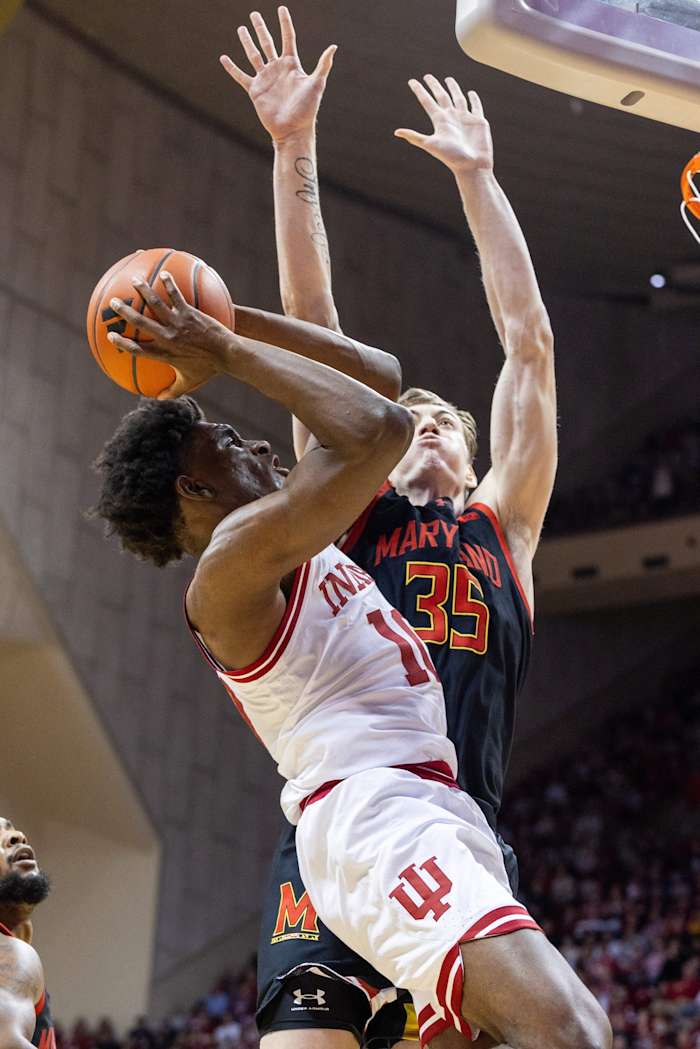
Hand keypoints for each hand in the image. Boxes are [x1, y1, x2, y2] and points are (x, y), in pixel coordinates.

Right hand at [108, 273, 236, 398]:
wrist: (228, 355)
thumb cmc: (208, 369)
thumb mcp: (188, 383)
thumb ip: (171, 391)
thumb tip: (158, 399)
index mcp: (165, 354)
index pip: (138, 350)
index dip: (123, 344)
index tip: (111, 336)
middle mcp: (169, 338)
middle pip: (141, 323)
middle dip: (125, 312)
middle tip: (113, 302)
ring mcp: (179, 324)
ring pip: (157, 304)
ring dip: (144, 291)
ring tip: (135, 281)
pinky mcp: (190, 313)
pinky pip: (177, 296)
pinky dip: (170, 285)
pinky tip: (164, 274)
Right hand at [220, 6, 336, 143]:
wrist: (293, 130)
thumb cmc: (307, 109)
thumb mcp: (317, 84)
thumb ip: (323, 65)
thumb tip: (333, 46)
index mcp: (291, 65)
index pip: (288, 38)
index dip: (285, 23)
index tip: (281, 8)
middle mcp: (277, 69)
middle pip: (267, 43)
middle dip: (261, 28)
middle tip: (254, 14)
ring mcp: (265, 79)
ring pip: (253, 55)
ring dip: (247, 42)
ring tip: (241, 28)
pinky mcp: (255, 90)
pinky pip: (241, 76)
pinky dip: (232, 68)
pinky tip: (223, 58)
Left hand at [395, 77, 492, 174]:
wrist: (472, 166)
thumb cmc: (452, 157)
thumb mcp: (431, 144)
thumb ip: (415, 137)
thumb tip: (396, 132)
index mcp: (439, 122)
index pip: (427, 102)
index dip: (419, 91)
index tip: (411, 81)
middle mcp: (451, 118)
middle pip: (441, 97)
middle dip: (434, 86)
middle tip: (428, 76)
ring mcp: (464, 118)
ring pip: (457, 98)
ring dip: (453, 89)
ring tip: (448, 79)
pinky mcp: (478, 121)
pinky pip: (475, 106)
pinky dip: (474, 99)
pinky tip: (470, 93)